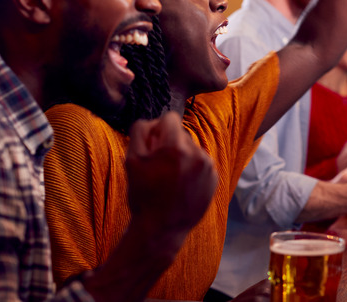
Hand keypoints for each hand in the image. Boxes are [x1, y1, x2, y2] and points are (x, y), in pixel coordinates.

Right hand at [125, 112, 216, 233]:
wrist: (162, 228)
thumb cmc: (144, 195)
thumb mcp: (131, 161)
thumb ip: (141, 132)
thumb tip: (154, 122)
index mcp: (176, 147)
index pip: (170, 118)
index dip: (158, 130)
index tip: (153, 145)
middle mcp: (197, 153)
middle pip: (181, 134)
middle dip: (170, 145)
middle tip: (159, 167)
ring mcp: (208, 166)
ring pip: (192, 148)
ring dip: (182, 157)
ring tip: (170, 179)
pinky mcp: (214, 177)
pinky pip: (202, 162)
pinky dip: (192, 169)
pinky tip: (182, 185)